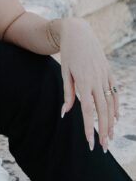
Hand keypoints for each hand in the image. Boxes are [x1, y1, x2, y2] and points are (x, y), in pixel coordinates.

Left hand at [55, 17, 119, 150]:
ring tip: (110, 137)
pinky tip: (115, 118)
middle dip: (104, 131)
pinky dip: (116, 106)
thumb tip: (65, 112)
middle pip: (103, 111)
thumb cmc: (68, 53)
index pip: (87, 110)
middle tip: (103, 147)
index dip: (89, 127)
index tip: (90, 142)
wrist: (79, 32)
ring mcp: (105, 76)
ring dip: (111, 122)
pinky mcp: (109, 72)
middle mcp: (97, 80)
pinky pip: (114, 93)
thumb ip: (68, 93)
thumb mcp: (65, 72)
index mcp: (84, 81)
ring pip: (111, 104)